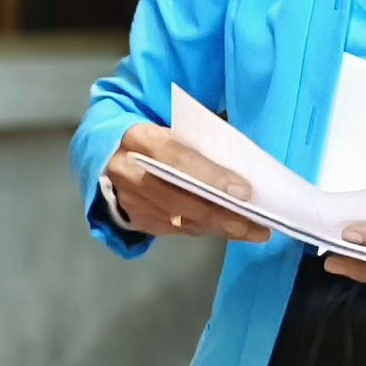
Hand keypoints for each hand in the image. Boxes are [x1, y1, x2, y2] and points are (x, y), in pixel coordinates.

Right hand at [105, 123, 267, 241]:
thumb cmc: (156, 142)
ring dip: (219, 228)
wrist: (110, 158)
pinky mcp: (135, 220)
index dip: (212, 177)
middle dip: (221, 215)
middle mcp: (129, 172)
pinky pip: (176, 230)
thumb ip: (200, 148)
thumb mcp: (173, 133)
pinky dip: (205, 230)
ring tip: (252, 232)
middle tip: (255, 225)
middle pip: (179, 199)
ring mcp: (129, 200)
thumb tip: (241, 173)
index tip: (244, 192)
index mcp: (141, 139)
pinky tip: (228, 231)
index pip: (179, 159)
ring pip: (179, 220)